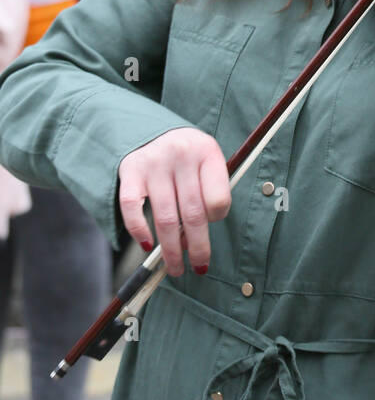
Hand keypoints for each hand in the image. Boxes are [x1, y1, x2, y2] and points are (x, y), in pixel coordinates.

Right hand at [118, 128, 230, 276]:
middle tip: (198, 268)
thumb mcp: (206, 162)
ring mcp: (154, 163)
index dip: (217, 219)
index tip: (211, 226)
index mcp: (207, 151)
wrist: (154, 130)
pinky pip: (133, 208)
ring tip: (176, 267)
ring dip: (171, 250)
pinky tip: (147, 245)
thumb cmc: (187, 157)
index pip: (219, 198)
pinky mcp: (131, 171)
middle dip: (197, 248)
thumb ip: (209, 193)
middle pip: (193, 214)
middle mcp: (181, 154)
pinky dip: (139, 231)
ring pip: (165, 218)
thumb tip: (196, 242)